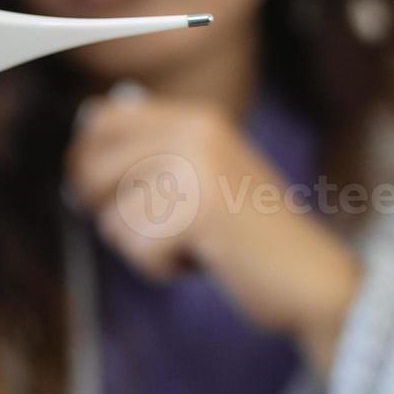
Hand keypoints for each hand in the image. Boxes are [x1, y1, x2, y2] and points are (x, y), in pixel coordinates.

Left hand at [65, 93, 361, 374]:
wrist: (309, 274)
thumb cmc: (252, 234)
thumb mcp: (204, 176)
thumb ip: (153, 155)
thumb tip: (83, 142)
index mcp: (197, 118)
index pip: (104, 118)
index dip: (87, 156)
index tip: (100, 188)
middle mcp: (195, 132)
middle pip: (94, 166)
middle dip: (108, 208)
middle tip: (151, 228)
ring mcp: (196, 168)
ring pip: (112, 216)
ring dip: (144, 246)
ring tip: (192, 243)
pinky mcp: (196, 211)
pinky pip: (136, 249)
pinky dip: (162, 268)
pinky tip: (203, 259)